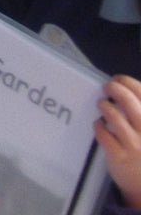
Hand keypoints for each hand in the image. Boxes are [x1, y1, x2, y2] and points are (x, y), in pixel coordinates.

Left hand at [95, 75, 140, 207]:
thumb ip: (139, 110)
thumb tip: (123, 86)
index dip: (128, 82)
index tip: (118, 79)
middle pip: (129, 101)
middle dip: (115, 89)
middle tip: (107, 87)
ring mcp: (134, 145)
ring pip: (114, 116)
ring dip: (105, 106)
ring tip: (102, 104)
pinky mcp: (119, 157)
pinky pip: (103, 134)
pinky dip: (98, 126)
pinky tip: (99, 124)